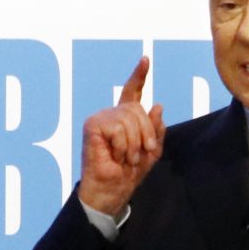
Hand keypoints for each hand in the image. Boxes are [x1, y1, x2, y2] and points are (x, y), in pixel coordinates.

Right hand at [77, 56, 165, 216]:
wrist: (112, 190)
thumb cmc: (129, 173)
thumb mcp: (151, 151)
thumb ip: (156, 129)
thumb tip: (157, 104)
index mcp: (125, 118)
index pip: (132, 92)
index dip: (139, 76)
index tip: (146, 59)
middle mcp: (112, 114)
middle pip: (138, 109)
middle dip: (146, 133)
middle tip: (142, 152)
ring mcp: (101, 118)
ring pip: (129, 118)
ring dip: (134, 143)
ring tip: (127, 157)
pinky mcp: (92, 125)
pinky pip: (117, 127)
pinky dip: (122, 145)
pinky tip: (116, 155)